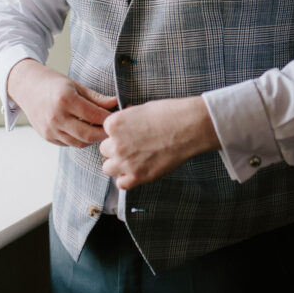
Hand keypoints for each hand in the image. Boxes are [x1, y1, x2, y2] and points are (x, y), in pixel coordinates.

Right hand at [7, 59, 116, 146]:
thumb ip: (96, 97)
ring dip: (92, 138)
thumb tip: (116, 103)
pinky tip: (84, 130)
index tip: (119, 118)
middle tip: (113, 129)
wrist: (26, 87)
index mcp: (66, 100)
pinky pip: (69, 143)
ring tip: (99, 129)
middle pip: (89, 134)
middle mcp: (57, 117)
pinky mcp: (47, 137)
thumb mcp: (76, 85)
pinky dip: (80, 140)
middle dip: (104, 134)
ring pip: (79, 142)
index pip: (95, 116)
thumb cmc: (53, 83)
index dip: (109, 119)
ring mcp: (50, 129)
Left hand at [99, 96, 218, 188]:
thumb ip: (128, 118)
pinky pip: (121, 183)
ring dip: (118, 164)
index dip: (118, 133)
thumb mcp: (143, 109)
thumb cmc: (170, 114)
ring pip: (108, 167)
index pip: (106, 132)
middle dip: (116, 148)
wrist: (188, 128)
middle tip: (132, 146)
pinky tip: (137, 171)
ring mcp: (125, 162)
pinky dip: (127, 179)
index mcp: (114, 124)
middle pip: (105, 150)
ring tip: (133, 160)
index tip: (129, 134)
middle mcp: (116, 144)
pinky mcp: (137, 177)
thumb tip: (123, 122)